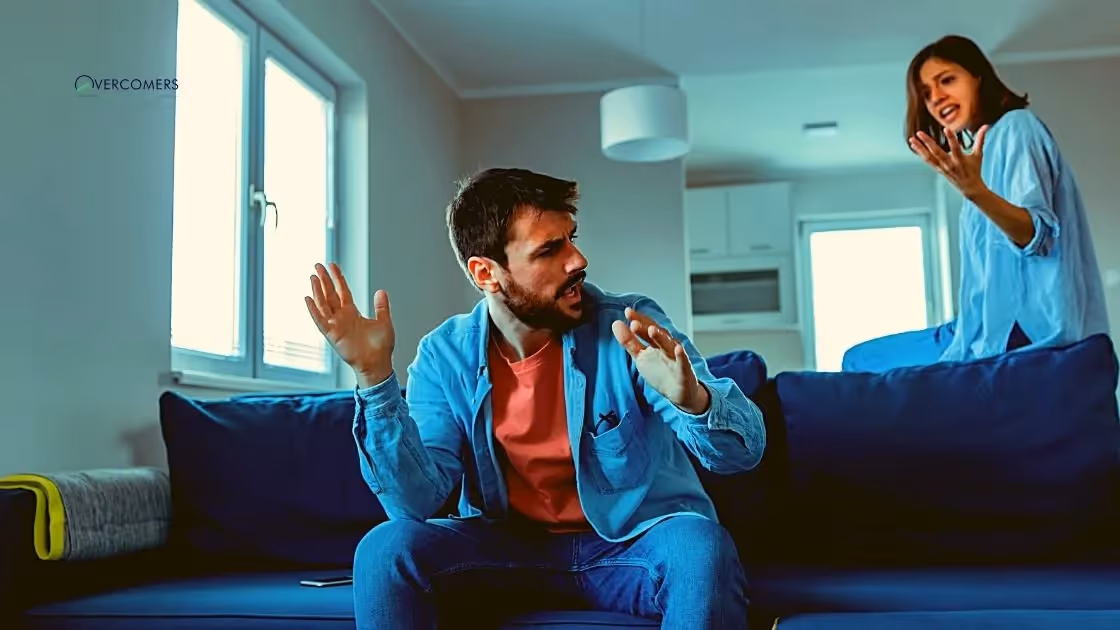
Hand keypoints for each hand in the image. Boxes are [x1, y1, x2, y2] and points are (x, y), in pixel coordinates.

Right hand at [304, 262, 394, 385]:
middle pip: (330, 294)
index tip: (332, 265)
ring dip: (317, 291)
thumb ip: (381, 307)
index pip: (343, 291)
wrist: (378, 364)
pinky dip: (314, 311)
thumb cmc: (381, 347)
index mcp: (352, 313)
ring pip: (323, 305)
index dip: (337, 278)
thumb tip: (381, 291)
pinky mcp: (333, 336)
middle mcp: (342, 318)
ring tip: (312, 277)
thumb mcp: (384, 322)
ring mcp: (336, 326)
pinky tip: (308, 299)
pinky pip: (320, 321)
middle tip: (317, 265)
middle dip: (324, 280)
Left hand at [612, 307, 709, 414]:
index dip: (638, 319)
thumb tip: (615, 323)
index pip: (646, 328)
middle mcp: (666, 347)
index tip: (627, 311)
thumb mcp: (641, 357)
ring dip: (661, 337)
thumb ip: (629, 341)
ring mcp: (676, 358)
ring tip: (652, 330)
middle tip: (634, 322)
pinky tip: (678, 349)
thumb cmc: (660, 372)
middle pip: (657, 334)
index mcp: (655, 343)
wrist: (680, 393)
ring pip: (669, 346)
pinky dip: (681, 356)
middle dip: (647, 327)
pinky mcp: (684, 371)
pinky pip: (683, 363)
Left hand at [909, 125, 989, 199]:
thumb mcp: (978, 155)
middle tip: (920, 133)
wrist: (969, 187)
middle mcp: (950, 164)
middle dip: (928, 143)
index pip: (956, 148)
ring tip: (912, 139)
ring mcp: (942, 167)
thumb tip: (986, 126)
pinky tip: (915, 146)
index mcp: (961, 160)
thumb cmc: (974, 169)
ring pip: (929, 157)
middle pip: (937, 152)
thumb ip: (980, 140)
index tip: (946, 128)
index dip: (951, 138)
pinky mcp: (938, 169)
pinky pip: (928, 160)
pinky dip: (921, 153)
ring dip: (920, 148)